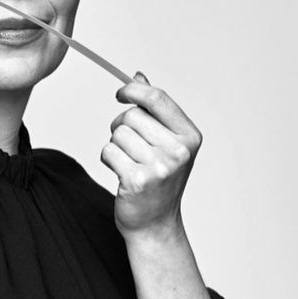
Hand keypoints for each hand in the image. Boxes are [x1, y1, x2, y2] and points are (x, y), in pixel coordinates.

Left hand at [101, 72, 202, 239]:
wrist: (155, 224)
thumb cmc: (159, 181)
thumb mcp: (166, 143)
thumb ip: (154, 110)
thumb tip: (138, 75)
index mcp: (190, 137)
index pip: (157, 98)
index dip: (133, 90)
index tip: (121, 93)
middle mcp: (178, 151)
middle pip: (132, 115)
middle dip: (122, 125)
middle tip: (129, 145)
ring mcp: (159, 167)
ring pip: (117, 133)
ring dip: (115, 145)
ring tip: (128, 162)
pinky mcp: (137, 181)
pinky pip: (108, 151)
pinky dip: (108, 159)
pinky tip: (120, 172)